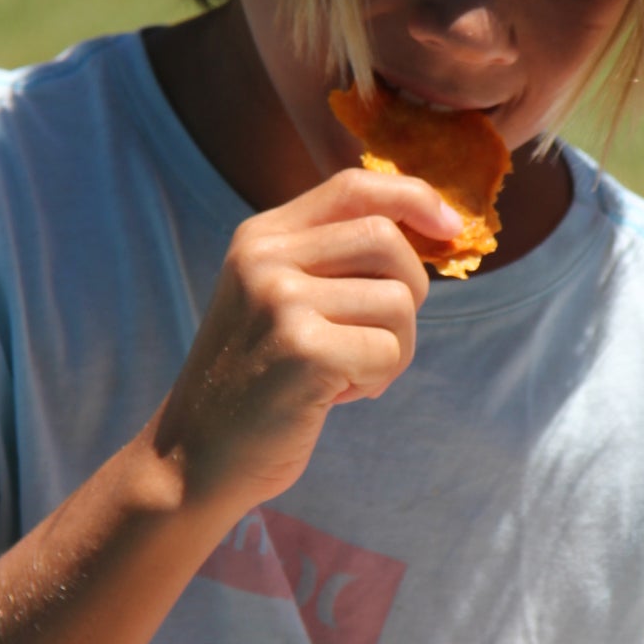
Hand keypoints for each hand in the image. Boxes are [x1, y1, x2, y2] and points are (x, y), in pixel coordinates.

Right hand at [153, 168, 465, 515]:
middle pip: (386, 239)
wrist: (195, 456)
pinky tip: (334, 397)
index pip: (354, 186)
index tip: (449, 226)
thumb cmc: (258, 382)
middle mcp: (265, 258)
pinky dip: (376, 380)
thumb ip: (334, 260)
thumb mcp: (280, 300)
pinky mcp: (303, 351)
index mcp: (261, 237)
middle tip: (381, 338)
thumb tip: (431, 228)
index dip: (413, 198)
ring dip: (395, 348)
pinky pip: (388, 351)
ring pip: (398, 300)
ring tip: (350, 374)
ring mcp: (280, 301)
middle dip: (409, 291)